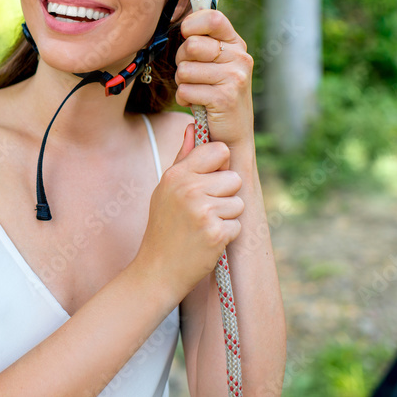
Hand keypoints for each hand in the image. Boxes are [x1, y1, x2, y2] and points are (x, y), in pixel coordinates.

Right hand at [135, 124, 243, 299]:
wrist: (157, 269)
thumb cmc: (164, 227)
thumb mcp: (166, 190)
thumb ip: (183, 158)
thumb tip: (193, 127)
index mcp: (176, 174)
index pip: (218, 150)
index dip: (220, 164)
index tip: (210, 179)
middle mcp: (189, 189)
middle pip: (234, 178)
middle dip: (226, 195)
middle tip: (204, 211)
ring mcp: (203, 211)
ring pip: (239, 203)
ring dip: (227, 217)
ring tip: (203, 226)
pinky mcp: (216, 232)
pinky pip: (237, 225)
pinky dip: (226, 235)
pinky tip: (206, 241)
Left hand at [174, 9, 254, 147]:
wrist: (230, 134)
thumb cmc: (214, 94)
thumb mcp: (214, 63)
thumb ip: (203, 41)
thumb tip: (181, 19)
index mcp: (236, 44)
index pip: (212, 18)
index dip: (190, 26)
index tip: (187, 37)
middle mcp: (240, 57)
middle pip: (191, 45)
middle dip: (182, 62)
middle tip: (192, 75)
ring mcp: (234, 77)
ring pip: (184, 70)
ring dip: (182, 83)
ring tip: (196, 91)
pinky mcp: (224, 98)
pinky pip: (185, 90)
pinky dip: (184, 99)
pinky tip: (197, 104)